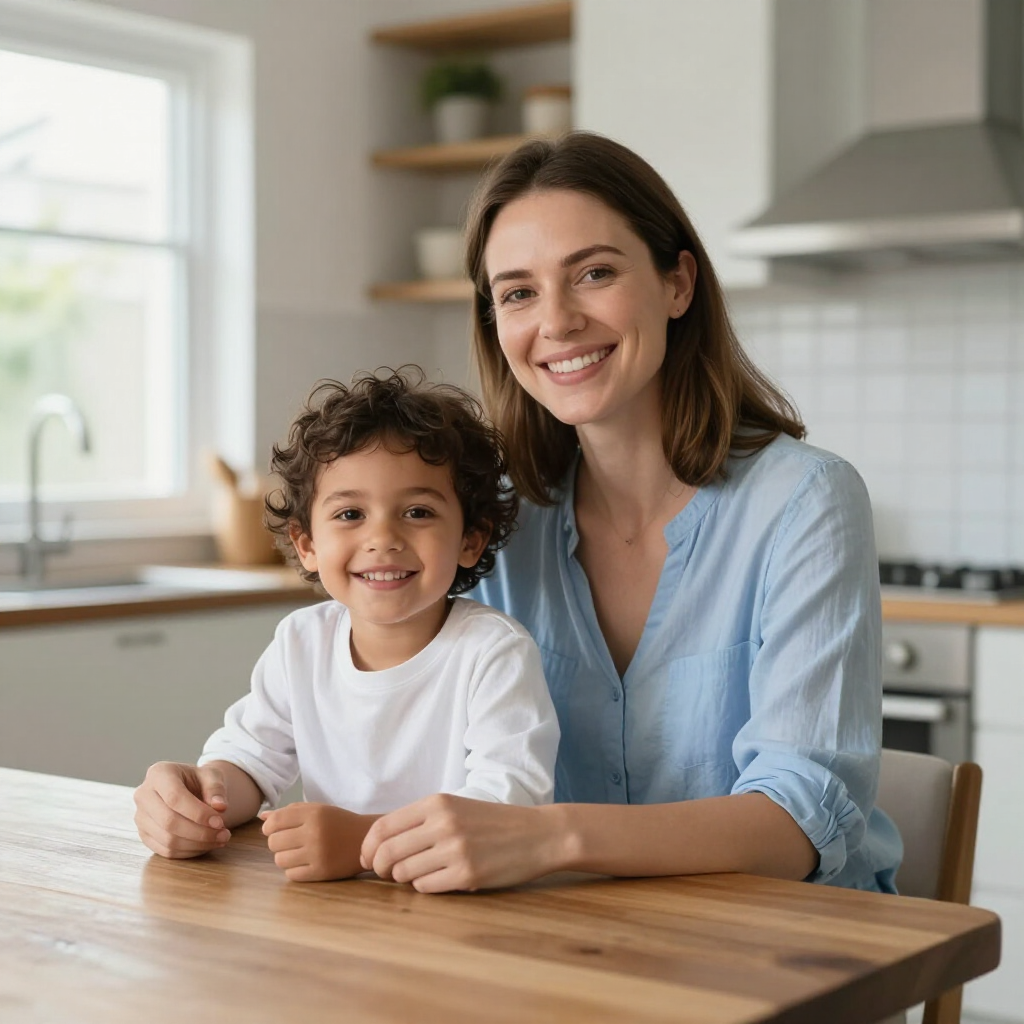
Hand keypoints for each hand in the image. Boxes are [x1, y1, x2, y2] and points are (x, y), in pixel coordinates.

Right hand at [133, 761, 230, 858]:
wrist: (188, 788)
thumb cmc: (199, 780)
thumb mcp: (212, 775)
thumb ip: (216, 789)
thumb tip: (220, 807)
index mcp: (159, 773)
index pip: (175, 798)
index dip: (198, 813)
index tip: (220, 822)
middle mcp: (143, 794)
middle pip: (169, 822)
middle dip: (200, 832)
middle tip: (224, 834)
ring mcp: (141, 817)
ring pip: (167, 840)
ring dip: (197, 844)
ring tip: (220, 839)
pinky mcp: (144, 835)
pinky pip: (165, 851)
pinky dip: (189, 852)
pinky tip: (206, 845)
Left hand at [260, 802, 372, 881]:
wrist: (366, 840)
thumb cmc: (339, 822)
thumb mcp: (318, 810)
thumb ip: (291, 811)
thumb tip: (262, 817)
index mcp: (314, 814)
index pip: (274, 821)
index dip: (269, 827)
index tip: (275, 829)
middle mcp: (314, 833)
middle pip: (273, 842)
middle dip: (277, 842)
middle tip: (290, 841)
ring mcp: (317, 854)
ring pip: (279, 860)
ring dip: (284, 857)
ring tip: (297, 852)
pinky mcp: (321, 872)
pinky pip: (291, 874)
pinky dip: (294, 870)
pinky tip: (305, 862)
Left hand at [360, 794, 563, 892]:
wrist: (538, 834)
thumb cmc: (493, 823)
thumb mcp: (456, 807)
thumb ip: (421, 820)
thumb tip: (379, 844)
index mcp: (437, 803)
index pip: (382, 827)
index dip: (368, 847)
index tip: (368, 859)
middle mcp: (442, 824)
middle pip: (387, 853)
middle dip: (379, 868)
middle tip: (386, 873)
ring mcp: (455, 850)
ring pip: (404, 873)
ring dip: (405, 878)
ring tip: (421, 873)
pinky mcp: (467, 875)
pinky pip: (425, 888)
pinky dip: (425, 887)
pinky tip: (441, 879)